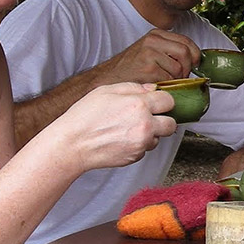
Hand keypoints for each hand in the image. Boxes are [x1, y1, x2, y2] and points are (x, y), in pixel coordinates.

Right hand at [53, 82, 177, 172]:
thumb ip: (133, 87)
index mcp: (139, 105)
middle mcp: (145, 125)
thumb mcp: (106, 91)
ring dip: (150, 133)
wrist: (72, 144)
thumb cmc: (84, 117)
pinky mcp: (136, 156)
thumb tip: (152, 89)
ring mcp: (141, 143)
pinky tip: (121, 139)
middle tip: (149, 118)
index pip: (169, 101)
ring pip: (158, 138)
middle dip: (163, 120)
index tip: (157, 103)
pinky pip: (145, 149)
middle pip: (171, 124)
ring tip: (128, 129)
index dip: (162, 101)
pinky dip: (138, 144)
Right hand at [96, 29, 200, 83]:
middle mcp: (153, 40)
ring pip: (179, 68)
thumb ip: (169, 51)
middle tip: (180, 77)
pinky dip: (167, 85)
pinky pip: (170, 78)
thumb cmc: (131, 68)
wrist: (108, 77)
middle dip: (187, 68)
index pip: (187, 41)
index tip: (195, 65)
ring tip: (164, 81)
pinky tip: (156, 84)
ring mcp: (150, 53)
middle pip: (186, 53)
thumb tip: (195, 60)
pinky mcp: (148, 68)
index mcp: (156, 34)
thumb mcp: (149, 51)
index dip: (195, 55)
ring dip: (176, 79)